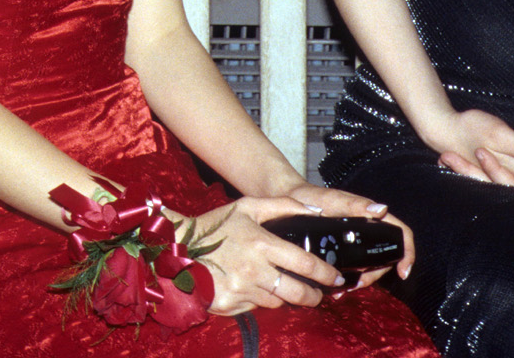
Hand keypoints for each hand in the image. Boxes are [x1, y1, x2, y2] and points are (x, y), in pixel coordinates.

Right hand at [183, 195, 346, 313]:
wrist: (177, 250)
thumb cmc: (214, 227)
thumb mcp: (246, 206)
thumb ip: (282, 205)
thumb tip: (314, 209)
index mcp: (262, 243)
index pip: (305, 264)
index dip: (326, 274)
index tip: (336, 277)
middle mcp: (254, 270)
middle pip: (297, 292)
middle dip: (313, 296)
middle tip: (319, 294)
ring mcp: (242, 291)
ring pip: (277, 302)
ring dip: (284, 297)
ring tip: (283, 287)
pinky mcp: (230, 306)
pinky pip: (255, 308)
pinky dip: (259, 301)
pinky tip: (253, 289)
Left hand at [275, 182, 414, 283]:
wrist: (288, 201)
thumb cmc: (311, 196)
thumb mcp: (332, 200)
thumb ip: (355, 204)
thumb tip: (381, 209)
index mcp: (371, 216)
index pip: (400, 233)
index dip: (407, 252)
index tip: (402, 272)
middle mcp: (367, 229)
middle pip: (384, 257)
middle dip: (374, 276)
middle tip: (355, 286)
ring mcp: (356, 240)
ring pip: (369, 266)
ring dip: (361, 281)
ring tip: (342, 291)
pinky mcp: (344, 249)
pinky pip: (354, 268)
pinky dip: (349, 280)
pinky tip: (337, 287)